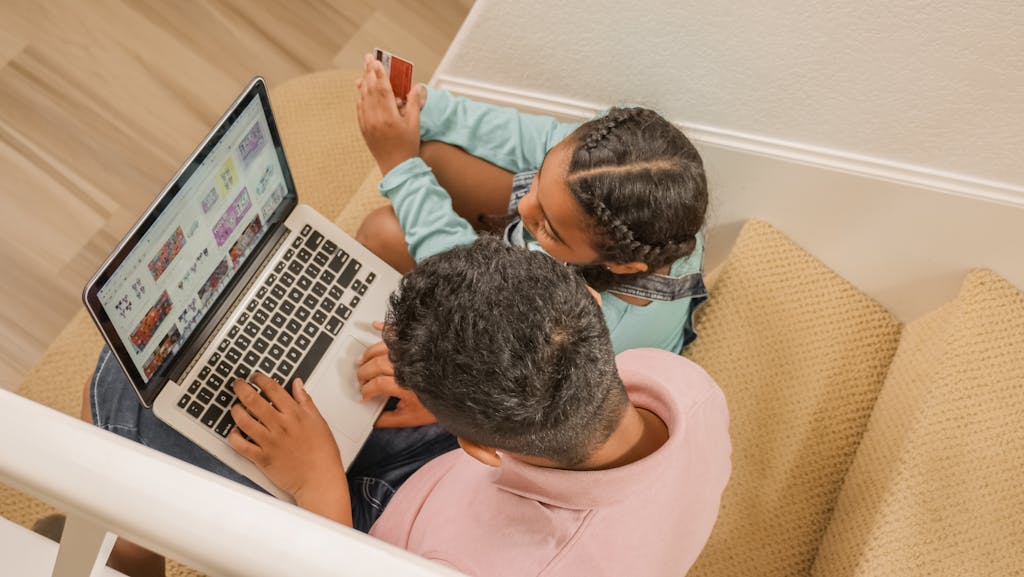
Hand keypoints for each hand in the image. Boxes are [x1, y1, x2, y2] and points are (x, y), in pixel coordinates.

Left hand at [228, 373, 350, 524]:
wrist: (320, 479)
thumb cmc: (323, 453)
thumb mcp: (319, 421)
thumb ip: (306, 401)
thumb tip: (298, 384)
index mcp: (295, 414)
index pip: (273, 389)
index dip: (260, 379)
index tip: (255, 377)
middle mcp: (280, 425)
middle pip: (253, 400)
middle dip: (241, 388)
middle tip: (237, 384)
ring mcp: (269, 442)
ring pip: (243, 420)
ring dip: (235, 410)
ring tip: (235, 407)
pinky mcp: (262, 458)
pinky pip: (240, 445)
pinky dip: (233, 437)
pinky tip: (235, 433)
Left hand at [355, 53, 424, 174]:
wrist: (396, 168)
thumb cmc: (408, 147)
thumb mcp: (415, 124)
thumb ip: (414, 104)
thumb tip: (416, 87)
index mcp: (389, 115)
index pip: (382, 88)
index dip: (379, 73)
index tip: (376, 61)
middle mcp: (375, 118)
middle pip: (370, 89)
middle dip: (369, 72)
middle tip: (367, 58)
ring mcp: (367, 123)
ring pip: (362, 97)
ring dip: (363, 82)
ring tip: (364, 71)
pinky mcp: (364, 129)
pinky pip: (359, 108)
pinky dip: (360, 97)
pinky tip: (361, 90)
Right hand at [357, 322, 436, 427]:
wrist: (461, 389)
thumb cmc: (439, 402)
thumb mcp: (411, 418)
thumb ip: (389, 420)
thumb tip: (373, 421)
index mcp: (406, 386)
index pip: (377, 384)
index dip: (366, 390)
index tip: (363, 395)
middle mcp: (408, 367)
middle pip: (376, 365)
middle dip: (364, 373)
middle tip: (360, 380)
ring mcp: (413, 352)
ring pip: (383, 348)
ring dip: (369, 353)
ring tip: (362, 361)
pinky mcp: (418, 342)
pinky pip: (398, 331)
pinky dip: (385, 327)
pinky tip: (375, 325)